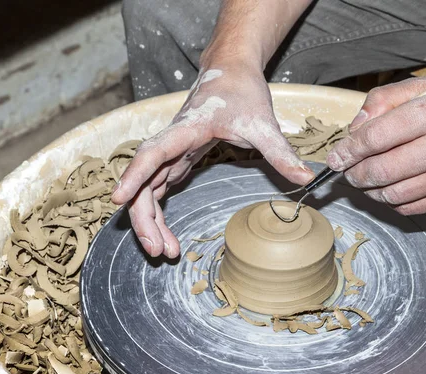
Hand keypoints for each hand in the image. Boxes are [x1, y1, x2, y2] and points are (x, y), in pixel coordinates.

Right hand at [111, 65, 313, 257]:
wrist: (231, 70)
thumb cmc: (241, 91)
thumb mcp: (263, 123)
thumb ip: (281, 152)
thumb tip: (306, 178)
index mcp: (187, 129)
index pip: (153, 152)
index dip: (134, 175)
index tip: (119, 199)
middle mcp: (172, 140)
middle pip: (144, 180)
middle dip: (144, 216)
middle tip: (158, 250)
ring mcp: (172, 150)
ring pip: (148, 188)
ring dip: (151, 220)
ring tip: (164, 250)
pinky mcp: (177, 157)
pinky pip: (159, 188)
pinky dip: (159, 212)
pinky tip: (167, 233)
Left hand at [326, 77, 425, 214]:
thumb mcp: (423, 86)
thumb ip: (382, 101)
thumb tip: (353, 130)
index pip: (374, 138)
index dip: (347, 151)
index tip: (336, 157)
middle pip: (379, 171)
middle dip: (354, 173)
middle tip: (347, 169)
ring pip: (391, 195)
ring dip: (369, 190)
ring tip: (365, 178)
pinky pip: (410, 208)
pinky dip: (391, 201)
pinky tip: (388, 188)